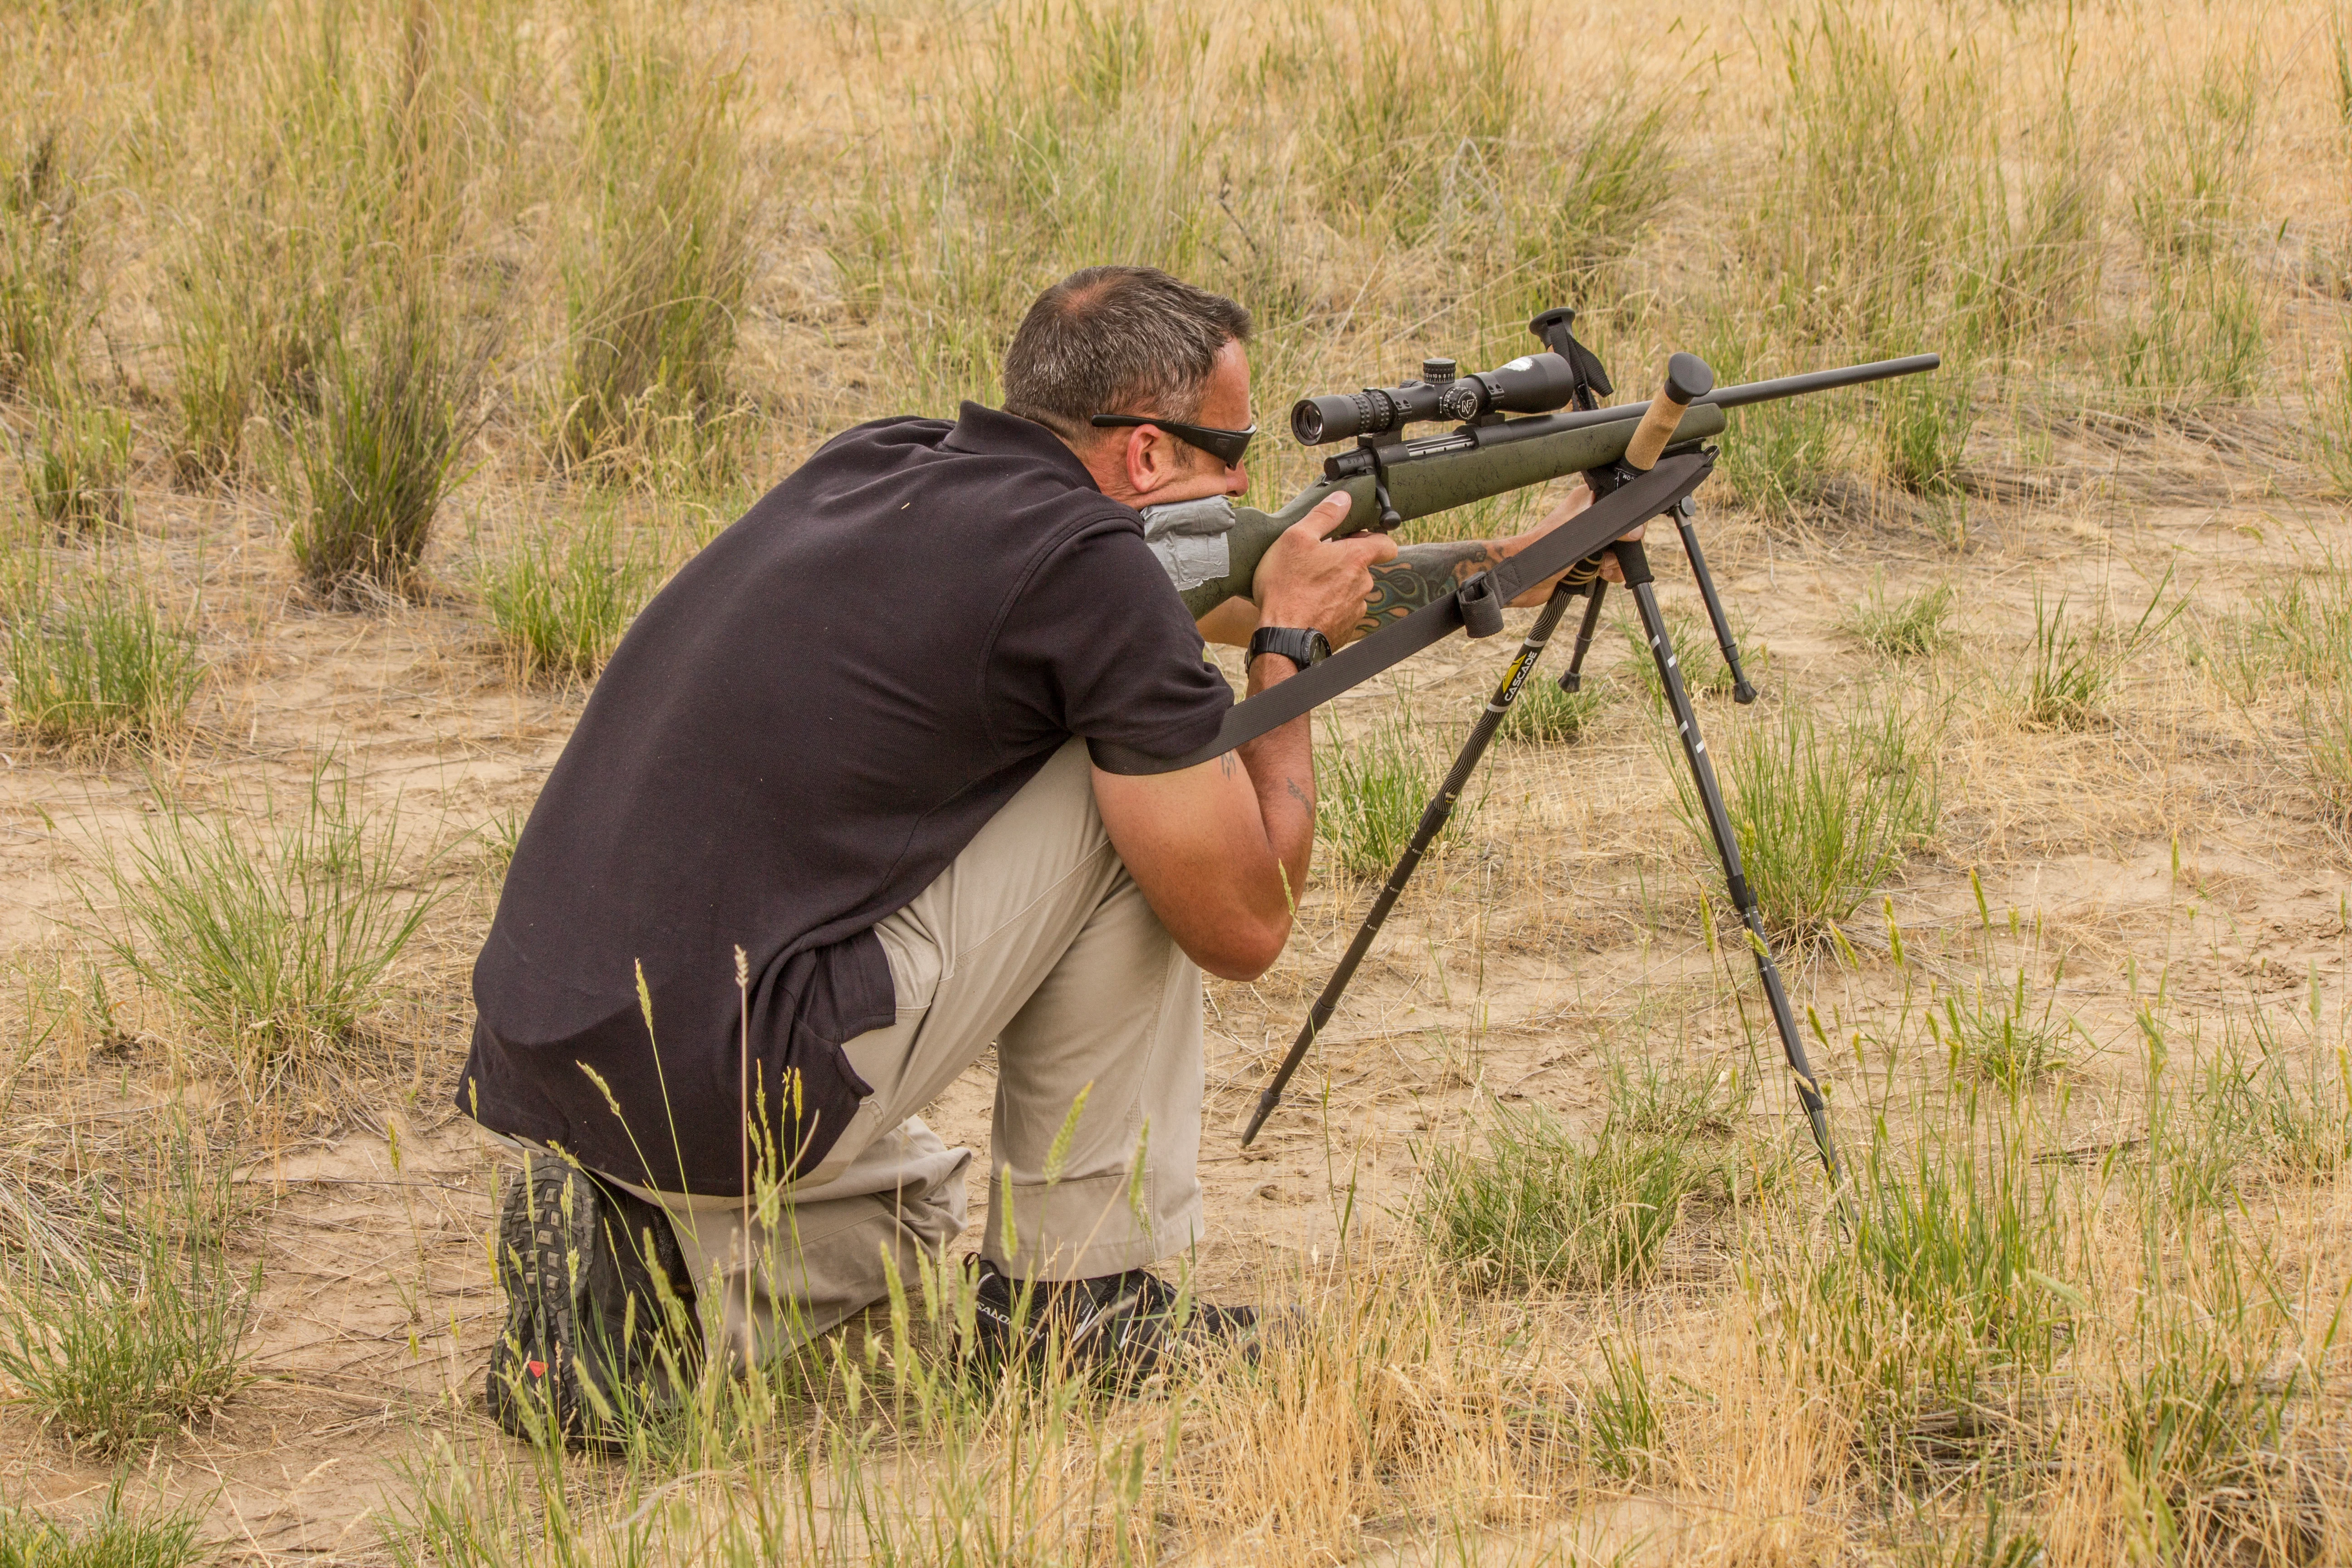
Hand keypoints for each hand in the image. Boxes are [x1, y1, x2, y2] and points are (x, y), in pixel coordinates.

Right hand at [1251, 493, 1396, 650]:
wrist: (1283, 638)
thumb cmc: (1287, 587)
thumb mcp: (1297, 538)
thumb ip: (1324, 515)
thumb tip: (1343, 498)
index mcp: (1356, 558)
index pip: (1386, 544)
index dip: (1373, 537)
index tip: (1353, 538)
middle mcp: (1363, 584)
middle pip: (1362, 567)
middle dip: (1344, 562)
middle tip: (1316, 560)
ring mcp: (1355, 610)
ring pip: (1351, 590)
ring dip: (1335, 586)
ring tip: (1307, 586)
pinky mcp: (1345, 630)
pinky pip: (1341, 612)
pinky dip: (1328, 607)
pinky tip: (1307, 606)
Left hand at [1500, 479, 1646, 602]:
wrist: (1524, 578)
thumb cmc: (1543, 548)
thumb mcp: (1581, 530)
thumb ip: (1610, 525)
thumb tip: (1635, 532)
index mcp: (1589, 499)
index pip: (1623, 505)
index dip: (1629, 523)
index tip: (1627, 537)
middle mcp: (1592, 517)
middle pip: (1624, 531)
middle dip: (1622, 549)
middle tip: (1608, 556)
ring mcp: (1590, 539)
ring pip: (1619, 550)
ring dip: (1615, 563)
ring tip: (1601, 568)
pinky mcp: (1587, 559)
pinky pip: (1610, 565)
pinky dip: (1610, 573)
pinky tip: (1601, 575)